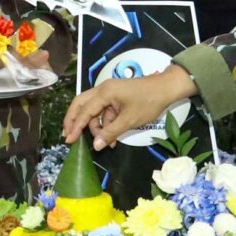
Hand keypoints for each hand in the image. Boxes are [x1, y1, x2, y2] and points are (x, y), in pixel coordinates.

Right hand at [64, 66, 197, 148]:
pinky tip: (111, 138)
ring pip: (93, 109)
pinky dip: (105, 124)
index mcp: (104, 92)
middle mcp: (102, 90)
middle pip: (81, 104)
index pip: (85, 111)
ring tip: (101, 143)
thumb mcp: (129, 120)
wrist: (166, 89)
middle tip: (68, 136)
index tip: (68, 140)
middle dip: (74, 121)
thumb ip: (111, 132)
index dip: (75, 126)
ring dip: (95, 126)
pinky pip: (104, 111)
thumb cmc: (149, 102)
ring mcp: (109, 93)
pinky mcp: (115, 97)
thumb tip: (96, 146)